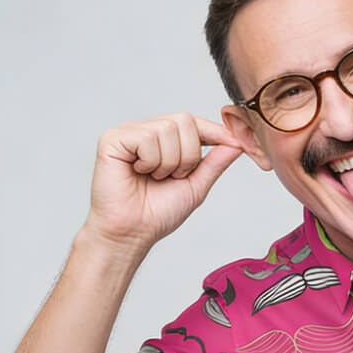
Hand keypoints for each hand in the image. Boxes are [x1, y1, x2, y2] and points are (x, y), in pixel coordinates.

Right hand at [85, 113, 243, 252]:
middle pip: (185, 121)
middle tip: (174, 176)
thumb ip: (215, 163)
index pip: (195, 123)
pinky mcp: (113, 139)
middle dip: (189, 155)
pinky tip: (139, 172)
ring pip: (167, 129)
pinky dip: (151, 161)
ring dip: (169, 162)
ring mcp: (130, 133)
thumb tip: (237, 143)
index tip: (239, 142)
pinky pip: (147, 138)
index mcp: (166, 141)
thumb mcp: (196, 186)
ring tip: (155, 177)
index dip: (217, 131)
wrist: (134, 232)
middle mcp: (147, 131)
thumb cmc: (159, 213)